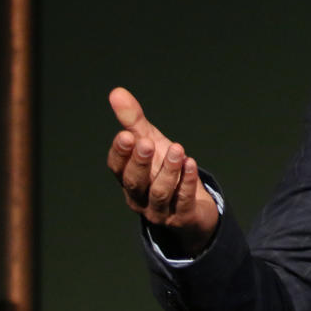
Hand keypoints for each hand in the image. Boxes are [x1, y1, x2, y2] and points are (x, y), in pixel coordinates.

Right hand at [105, 87, 218, 256]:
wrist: (194, 206)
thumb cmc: (165, 171)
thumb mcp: (151, 143)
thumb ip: (133, 121)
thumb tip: (116, 92)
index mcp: (128, 179)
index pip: (117, 168)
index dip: (120, 153)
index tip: (126, 135)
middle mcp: (139, 197)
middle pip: (134, 182)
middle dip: (139, 162)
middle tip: (146, 142)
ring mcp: (160, 211)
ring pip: (160, 193)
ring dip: (168, 170)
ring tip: (177, 149)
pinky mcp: (182, 218)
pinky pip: (183, 201)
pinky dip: (187, 182)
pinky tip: (191, 164)